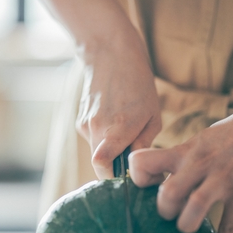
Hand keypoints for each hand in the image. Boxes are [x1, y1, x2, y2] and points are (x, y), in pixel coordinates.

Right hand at [76, 37, 161, 178]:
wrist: (109, 53)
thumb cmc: (138, 83)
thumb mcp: (152, 115)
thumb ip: (143, 144)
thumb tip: (137, 167)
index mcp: (118, 127)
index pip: (102, 165)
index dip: (112, 178)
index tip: (127, 177)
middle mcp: (97, 128)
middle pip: (101, 164)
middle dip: (117, 166)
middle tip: (134, 155)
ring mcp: (86, 125)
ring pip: (98, 151)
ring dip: (112, 149)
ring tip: (126, 128)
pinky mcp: (80, 121)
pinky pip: (94, 139)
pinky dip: (105, 137)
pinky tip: (115, 119)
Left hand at [129, 99, 232, 232]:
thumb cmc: (230, 133)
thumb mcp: (199, 139)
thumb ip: (181, 159)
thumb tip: (160, 179)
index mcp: (184, 150)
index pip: (144, 161)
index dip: (139, 178)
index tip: (149, 186)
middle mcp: (200, 164)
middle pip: (168, 192)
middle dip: (164, 210)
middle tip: (169, 213)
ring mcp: (223, 178)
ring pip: (196, 206)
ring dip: (187, 224)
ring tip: (187, 227)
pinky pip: (231, 224)